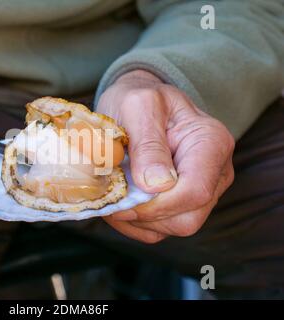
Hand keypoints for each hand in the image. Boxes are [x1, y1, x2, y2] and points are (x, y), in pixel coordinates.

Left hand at [97, 70, 234, 242]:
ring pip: (173, 227)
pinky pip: (161, 229)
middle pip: (187, 218)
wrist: (138, 103)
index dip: (156, 205)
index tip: (121, 200)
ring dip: (136, 220)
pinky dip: (135, 223)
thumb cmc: (139, 98)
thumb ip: (148, 144)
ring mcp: (202, 190)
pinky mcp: (183, 202)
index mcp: (211, 143)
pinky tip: (120, 201)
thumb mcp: (139, 106)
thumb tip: (156, 185)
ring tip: (113, 194)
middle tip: (111, 197)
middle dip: (144, 215)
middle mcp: (215, 172)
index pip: (194, 192)